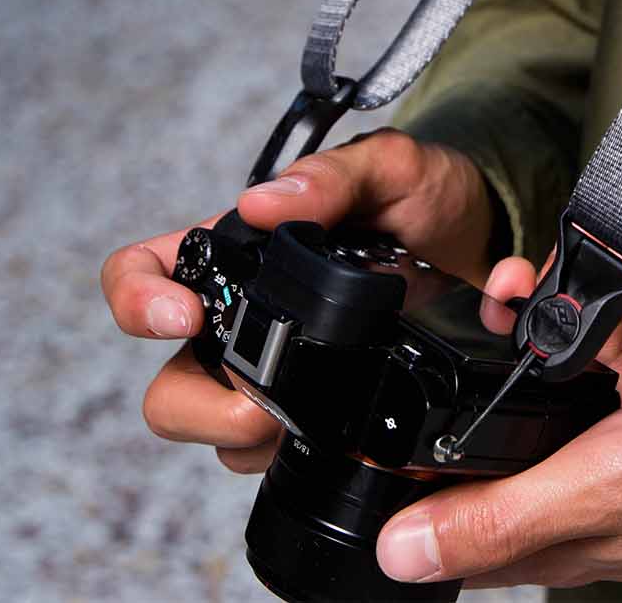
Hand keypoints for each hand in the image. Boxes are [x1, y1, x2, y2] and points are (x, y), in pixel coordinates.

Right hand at [99, 129, 496, 473]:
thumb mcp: (389, 168)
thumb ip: (330, 178)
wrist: (483, 246)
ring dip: (246, 437)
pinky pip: (267, 452)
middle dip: (199, 406)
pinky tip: (329, 432)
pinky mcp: (310, 409)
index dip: (138, 300)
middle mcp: (242, 314)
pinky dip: (288, 454)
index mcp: (241, 251)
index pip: (144, 271)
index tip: (185, 319)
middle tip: (257, 404)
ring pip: (214, 428)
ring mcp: (272, 368)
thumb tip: (261, 202)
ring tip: (301, 423)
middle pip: (168, 380)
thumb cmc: (425, 195)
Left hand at [375, 258, 621, 588]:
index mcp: (555, 541)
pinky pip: (595, 374)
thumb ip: (501, 514)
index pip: (451, 525)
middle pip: (491, 446)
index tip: (400, 400)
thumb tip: (400, 553)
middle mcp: (578, 507)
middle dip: (471, 376)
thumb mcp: (602, 485)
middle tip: (480, 312)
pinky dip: (589, 337)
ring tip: (527, 289)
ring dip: (527, 341)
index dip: (411, 473)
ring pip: (540, 401)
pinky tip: (594, 313)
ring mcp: (614, 463)